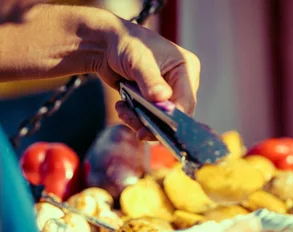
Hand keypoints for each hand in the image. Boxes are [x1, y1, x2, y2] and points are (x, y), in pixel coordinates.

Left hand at [91, 16, 200, 139]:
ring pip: (160, 120)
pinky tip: (122, 107)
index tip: (155, 127)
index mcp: (186, 69)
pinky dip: (135, 117)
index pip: (186, 101)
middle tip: (134, 123)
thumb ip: (151, 80)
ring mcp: (168, 93)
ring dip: (140, 120)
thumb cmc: (126, 42)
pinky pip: (149, 118)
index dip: (173, 117)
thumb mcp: (139, 60)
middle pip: (174, 114)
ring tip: (122, 110)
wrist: (106, 44)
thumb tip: (162, 98)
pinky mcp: (155, 101)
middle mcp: (181, 83)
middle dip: (153, 121)